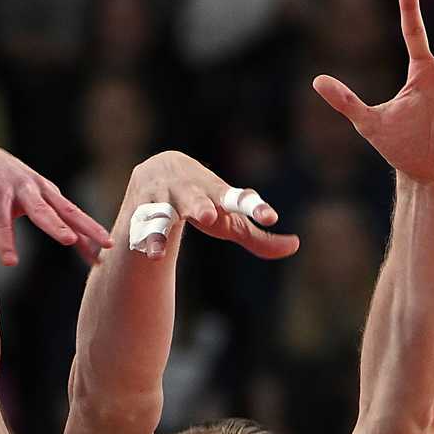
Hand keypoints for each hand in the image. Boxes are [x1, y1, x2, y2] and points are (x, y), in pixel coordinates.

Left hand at [0, 142, 113, 267]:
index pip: (0, 219)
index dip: (6, 240)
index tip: (10, 262)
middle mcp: (20, 187)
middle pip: (40, 209)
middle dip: (55, 225)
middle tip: (69, 241)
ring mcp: (39, 188)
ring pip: (66, 209)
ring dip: (86, 228)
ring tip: (106, 247)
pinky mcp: (49, 193)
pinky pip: (71, 214)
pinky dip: (86, 231)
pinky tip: (101, 251)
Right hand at [123, 151, 299, 260]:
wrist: (153, 177)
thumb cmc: (202, 202)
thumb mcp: (228, 221)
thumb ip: (258, 237)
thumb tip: (295, 246)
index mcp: (215, 190)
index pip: (238, 198)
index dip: (254, 207)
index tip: (269, 218)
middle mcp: (188, 189)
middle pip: (194, 197)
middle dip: (199, 205)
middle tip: (208, 216)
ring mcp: (161, 197)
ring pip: (161, 214)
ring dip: (162, 228)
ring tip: (159, 250)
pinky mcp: (139, 209)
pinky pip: (142, 227)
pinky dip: (146, 241)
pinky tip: (152, 256)